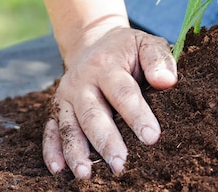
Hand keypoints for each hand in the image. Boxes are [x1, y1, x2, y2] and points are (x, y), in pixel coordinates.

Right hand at [42, 26, 176, 178]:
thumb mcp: (146, 43)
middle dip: (106, 141)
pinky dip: (52, 151)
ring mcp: (66, 97)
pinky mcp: (56, 109)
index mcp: (106, 64)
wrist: (94, 43)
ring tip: (87, 175)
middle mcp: (81, 81)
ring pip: (70, 127)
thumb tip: (167, 82)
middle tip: (121, 164)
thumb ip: (158, 59)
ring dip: (77, 152)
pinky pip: (51, 131)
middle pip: (93, 115)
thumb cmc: (128, 49)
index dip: (137, 115)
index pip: (123, 93)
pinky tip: (60, 170)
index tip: (152, 137)